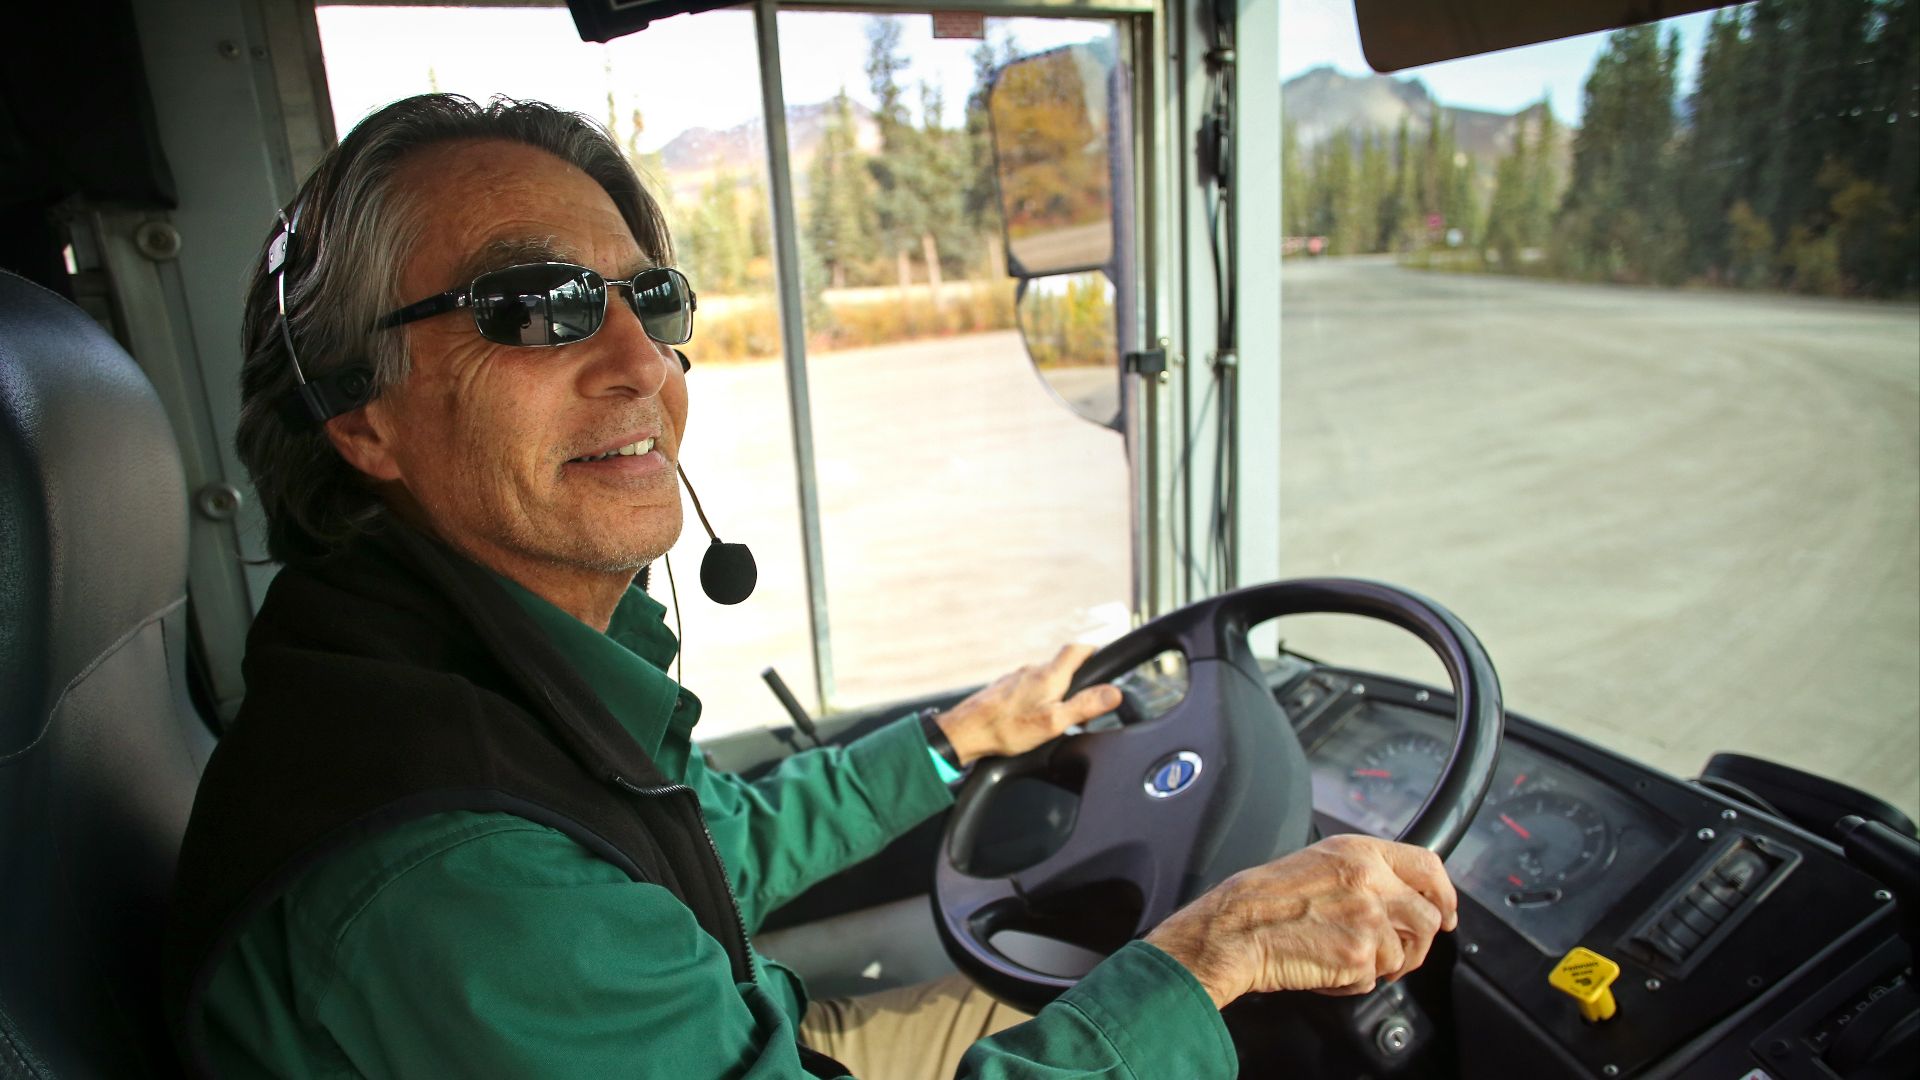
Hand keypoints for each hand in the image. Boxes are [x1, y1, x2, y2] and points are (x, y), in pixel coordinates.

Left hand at [935, 644, 1121, 765]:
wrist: (965, 732)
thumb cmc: (1007, 729)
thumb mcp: (1054, 722)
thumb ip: (1085, 705)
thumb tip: (1113, 692)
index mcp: (1050, 675)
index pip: (1077, 649)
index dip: (1093, 651)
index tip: (1102, 659)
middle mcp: (1033, 671)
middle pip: (1063, 666)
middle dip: (1077, 682)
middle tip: (1082, 707)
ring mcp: (1017, 678)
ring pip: (1045, 679)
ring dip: (1056, 693)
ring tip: (1056, 719)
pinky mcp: (1005, 688)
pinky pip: (1029, 689)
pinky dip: (1037, 699)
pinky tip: (1032, 719)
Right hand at [1143, 834, 1458, 1008]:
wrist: (1236, 928)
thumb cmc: (1265, 899)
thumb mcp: (1319, 864)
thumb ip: (1364, 873)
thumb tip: (1400, 897)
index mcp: (1359, 852)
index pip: (1428, 867)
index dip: (1445, 894)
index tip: (1447, 911)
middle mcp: (1370, 880)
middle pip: (1429, 917)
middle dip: (1416, 942)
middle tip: (1392, 952)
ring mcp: (1369, 918)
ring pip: (1408, 953)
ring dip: (1385, 964)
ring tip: (1346, 957)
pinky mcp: (1361, 955)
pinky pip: (1376, 978)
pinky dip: (1354, 981)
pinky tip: (1326, 966)